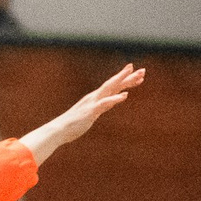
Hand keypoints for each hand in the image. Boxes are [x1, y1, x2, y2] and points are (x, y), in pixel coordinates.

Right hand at [18, 63, 144, 167]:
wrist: (58, 130)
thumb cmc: (72, 125)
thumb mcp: (89, 115)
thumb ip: (98, 108)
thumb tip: (104, 106)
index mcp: (95, 98)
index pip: (112, 86)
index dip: (124, 79)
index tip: (135, 73)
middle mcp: (95, 97)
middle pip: (114, 84)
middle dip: (128, 77)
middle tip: (142, 70)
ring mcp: (93, 103)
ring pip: (111, 89)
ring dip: (123, 82)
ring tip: (136, 77)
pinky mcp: (91, 111)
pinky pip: (104, 104)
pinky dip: (114, 99)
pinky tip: (124, 96)